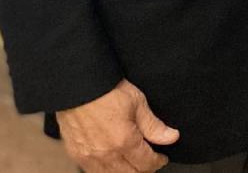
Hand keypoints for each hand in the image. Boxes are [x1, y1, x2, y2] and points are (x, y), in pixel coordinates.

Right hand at [55, 78, 178, 171]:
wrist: (77, 85)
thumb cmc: (106, 89)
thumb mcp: (137, 102)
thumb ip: (153, 125)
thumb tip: (171, 137)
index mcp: (124, 141)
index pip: (146, 164)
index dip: (158, 162)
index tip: (161, 158)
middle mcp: (106, 153)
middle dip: (143, 169)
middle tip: (148, 161)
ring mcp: (89, 156)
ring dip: (125, 172)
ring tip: (131, 162)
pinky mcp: (76, 153)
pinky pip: (93, 171)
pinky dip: (105, 170)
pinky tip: (111, 162)